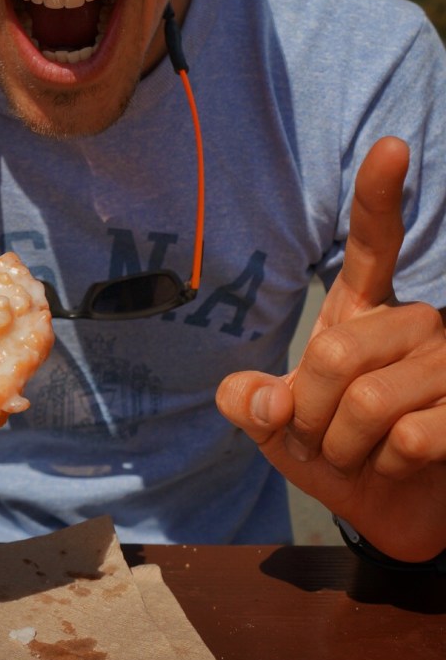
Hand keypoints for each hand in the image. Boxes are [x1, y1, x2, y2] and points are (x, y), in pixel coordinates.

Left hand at [217, 136, 445, 561]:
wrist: (394, 513)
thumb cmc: (340, 453)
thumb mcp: (281, 431)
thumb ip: (257, 407)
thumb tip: (245, 397)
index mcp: (365, 311)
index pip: (374, 244)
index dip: (379, 196)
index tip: (390, 146)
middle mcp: (415, 321)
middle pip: (334, 354)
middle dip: (309, 415)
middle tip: (324, 436)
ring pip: (369, 403)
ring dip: (346, 448)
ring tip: (363, 453)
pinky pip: (406, 438)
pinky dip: (384, 467)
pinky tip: (399, 466)